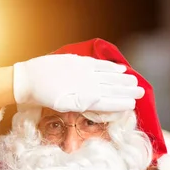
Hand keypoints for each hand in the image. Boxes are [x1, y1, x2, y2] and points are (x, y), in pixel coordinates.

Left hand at [13, 54, 144, 111]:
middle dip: (128, 90)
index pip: (108, 101)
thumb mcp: (64, 107)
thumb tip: (101, 102)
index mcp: (84, 99)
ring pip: (108, 76)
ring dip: (123, 79)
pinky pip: (99, 64)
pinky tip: (121, 69)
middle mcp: (86, 85)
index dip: (121, 102)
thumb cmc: (45, 98)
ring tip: (135, 82)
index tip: (133, 103)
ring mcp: (84, 72)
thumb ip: (83, 104)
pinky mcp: (79, 62)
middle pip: (111, 88)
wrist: (28, 80)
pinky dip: (111, 67)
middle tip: (141, 92)